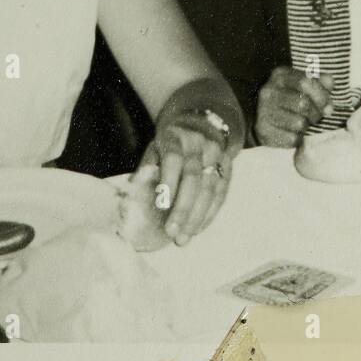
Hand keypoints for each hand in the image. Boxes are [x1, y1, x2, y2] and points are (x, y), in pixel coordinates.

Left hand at [140, 110, 235, 246]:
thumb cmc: (168, 144)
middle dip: (183, 208)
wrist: (199, 123)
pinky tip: (198, 228)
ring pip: (210, 187)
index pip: (173, 159)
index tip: (161, 207)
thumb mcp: (153, 150)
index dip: (168, 183)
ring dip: (197, 216)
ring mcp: (216, 152)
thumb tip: (132, 201)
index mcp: (175, 136)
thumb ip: (145, 172)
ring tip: (184, 238)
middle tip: (172, 233)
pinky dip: (210, 213)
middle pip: (193, 177)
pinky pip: (222, 192)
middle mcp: (198, 142)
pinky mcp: (228, 164)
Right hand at [255, 66, 331, 148]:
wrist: (263, 117)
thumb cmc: (290, 99)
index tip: (327, 105)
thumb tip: (330, 83)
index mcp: (280, 75)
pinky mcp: (263, 131)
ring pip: (299, 122)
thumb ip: (319, 82)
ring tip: (303, 123)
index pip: (305, 82)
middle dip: (316, 113)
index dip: (321, 95)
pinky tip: (294, 133)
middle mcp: (269, 91)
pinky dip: (298, 139)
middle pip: (303, 103)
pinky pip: (292, 139)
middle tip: (316, 117)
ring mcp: (263, 111)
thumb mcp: (302, 85)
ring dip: (306, 126)